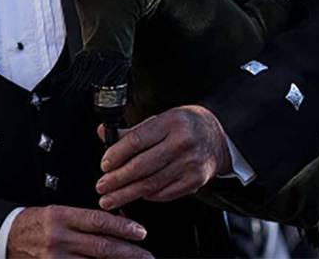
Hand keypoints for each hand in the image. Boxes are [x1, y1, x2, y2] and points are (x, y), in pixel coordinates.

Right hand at [6, 204, 151, 257]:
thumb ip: (84, 220)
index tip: (141, 232)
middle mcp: (59, 238)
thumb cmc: (36, 224)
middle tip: (148, 255)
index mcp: (61, 216)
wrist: (6, 239)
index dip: (122, 226)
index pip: (98, 221)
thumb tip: (116, 224)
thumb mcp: (58, 213)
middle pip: (101, 247)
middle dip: (129, 253)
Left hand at [95, 105, 231, 209]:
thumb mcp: (159, 120)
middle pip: (142, 165)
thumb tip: (103, 133)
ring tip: (111, 198)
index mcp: (169, 122)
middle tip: (102, 187)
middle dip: (118, 179)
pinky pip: (165, 193)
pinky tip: (136, 196)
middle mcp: (181, 143)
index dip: (117, 154)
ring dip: (127, 193)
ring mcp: (190, 164)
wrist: (216, 137)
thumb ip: (131, 131)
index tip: (104, 165)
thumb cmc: (183, 126)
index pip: (136, 140)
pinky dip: (148, 196)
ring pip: (152, 183)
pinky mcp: (195, 181)